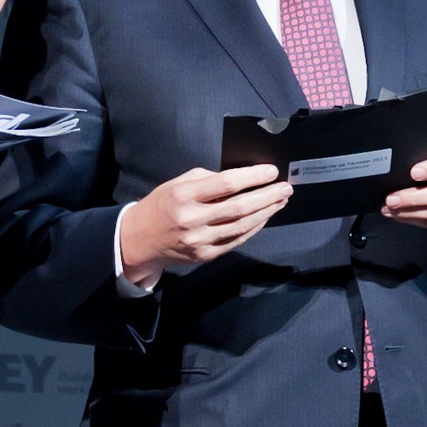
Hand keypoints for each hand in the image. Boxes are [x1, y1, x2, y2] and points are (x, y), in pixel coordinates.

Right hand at [118, 162, 292, 286]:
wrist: (140, 240)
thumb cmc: (162, 205)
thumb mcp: (178, 183)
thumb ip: (208, 180)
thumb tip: (242, 178)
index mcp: (184, 195)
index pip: (226, 184)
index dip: (253, 177)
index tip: (272, 171)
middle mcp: (192, 219)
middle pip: (239, 207)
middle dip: (267, 196)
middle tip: (286, 187)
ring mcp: (200, 241)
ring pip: (242, 226)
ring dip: (266, 212)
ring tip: (281, 201)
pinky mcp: (206, 255)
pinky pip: (237, 240)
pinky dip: (254, 228)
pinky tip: (265, 217)